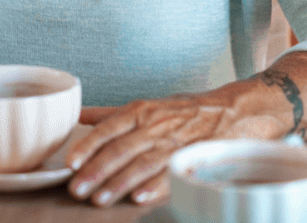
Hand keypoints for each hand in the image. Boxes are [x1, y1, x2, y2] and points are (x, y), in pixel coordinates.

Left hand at [66, 91, 282, 207]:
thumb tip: (78, 116)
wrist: (236, 110)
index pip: (109, 127)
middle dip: (98, 170)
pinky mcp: (195, 158)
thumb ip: (111, 114)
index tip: (70, 162)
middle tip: (77, 189)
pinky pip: (173, 173)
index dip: (89, 145)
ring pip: (143, 163)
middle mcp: (155, 124)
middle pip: (122, 148)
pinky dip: (157, 186)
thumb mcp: (147, 106)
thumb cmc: (186, 110)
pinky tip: (140, 198)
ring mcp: (175, 142)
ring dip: (120, 182)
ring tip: (100, 199)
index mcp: (141, 111)